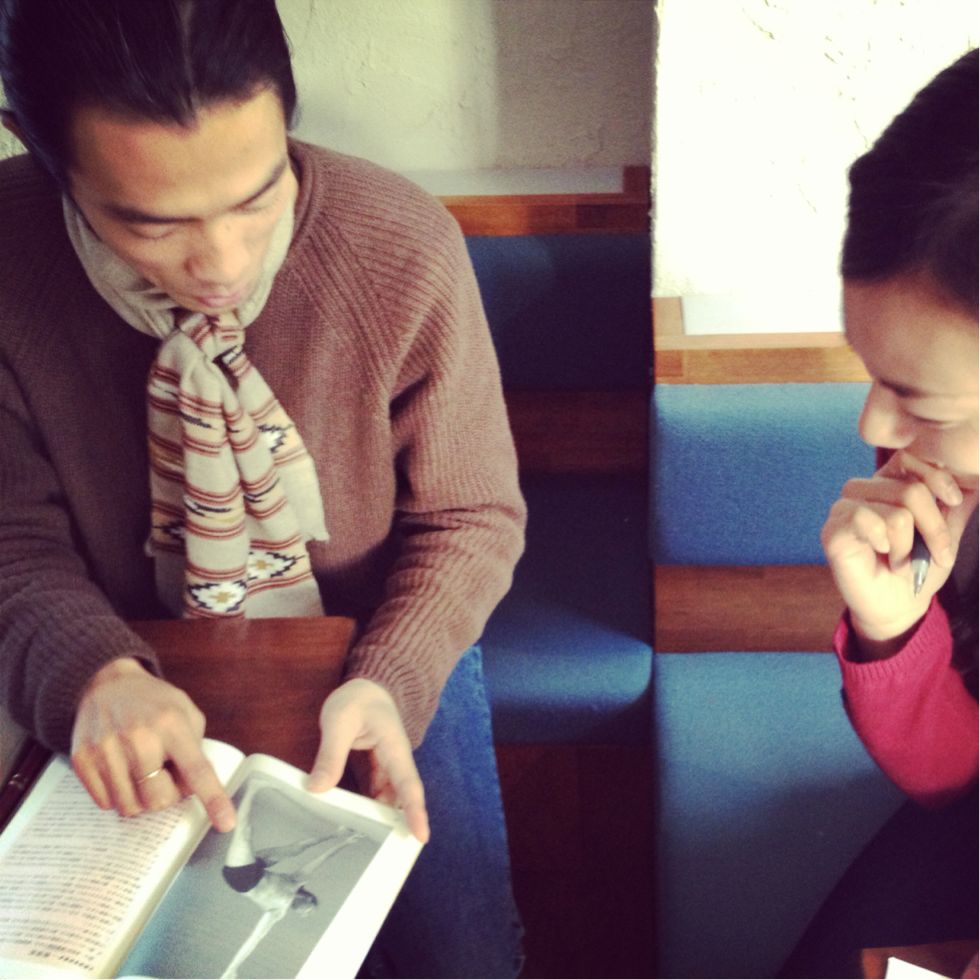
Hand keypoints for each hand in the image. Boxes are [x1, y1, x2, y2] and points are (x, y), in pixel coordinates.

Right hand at [71, 658, 235, 831]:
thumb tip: (194, 791)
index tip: (227, 824)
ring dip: (140, 797)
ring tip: (141, 771)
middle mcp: (138, 737)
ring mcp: (107, 749)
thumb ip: (195, 750)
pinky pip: (105, 803)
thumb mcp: (186, 713)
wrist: (106, 684)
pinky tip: (121, 771)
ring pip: (130, 807)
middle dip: (166, 796)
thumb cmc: (154, 703)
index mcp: (172, 724)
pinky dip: (118, 795)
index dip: (214, 799)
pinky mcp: (83, 760)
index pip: (197, 770)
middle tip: (163, 775)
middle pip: (159, 800)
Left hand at [308, 679, 429, 842]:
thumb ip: (330, 754)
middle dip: (402, 826)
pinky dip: (369, 810)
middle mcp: (396, 761)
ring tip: (374, 850)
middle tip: (395, 858)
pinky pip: (375, 793)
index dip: (415, 811)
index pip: (409, 784)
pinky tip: (358, 825)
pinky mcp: (375, 768)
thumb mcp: (339, 722)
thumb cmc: (357, 699)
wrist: (366, 685)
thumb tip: (317, 789)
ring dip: (384, 820)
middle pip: (403, 798)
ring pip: (389, 799)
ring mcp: (386, 765)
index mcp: (395, 748)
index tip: (420, 837)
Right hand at [822, 451, 977, 655]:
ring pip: (895, 513)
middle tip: (934, 554)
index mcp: (887, 482)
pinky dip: (886, 544)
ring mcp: (844, 508)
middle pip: (910, 490)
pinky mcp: (832, 530)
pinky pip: (866, 522)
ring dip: (908, 545)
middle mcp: (863, 489)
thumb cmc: (919, 567)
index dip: (937, 478)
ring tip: (901, 559)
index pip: (909, 457)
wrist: (899, 605)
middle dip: (934, 529)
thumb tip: (976, 478)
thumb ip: (957, 503)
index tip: (953, 501)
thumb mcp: (947, 532)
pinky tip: (882, 554)